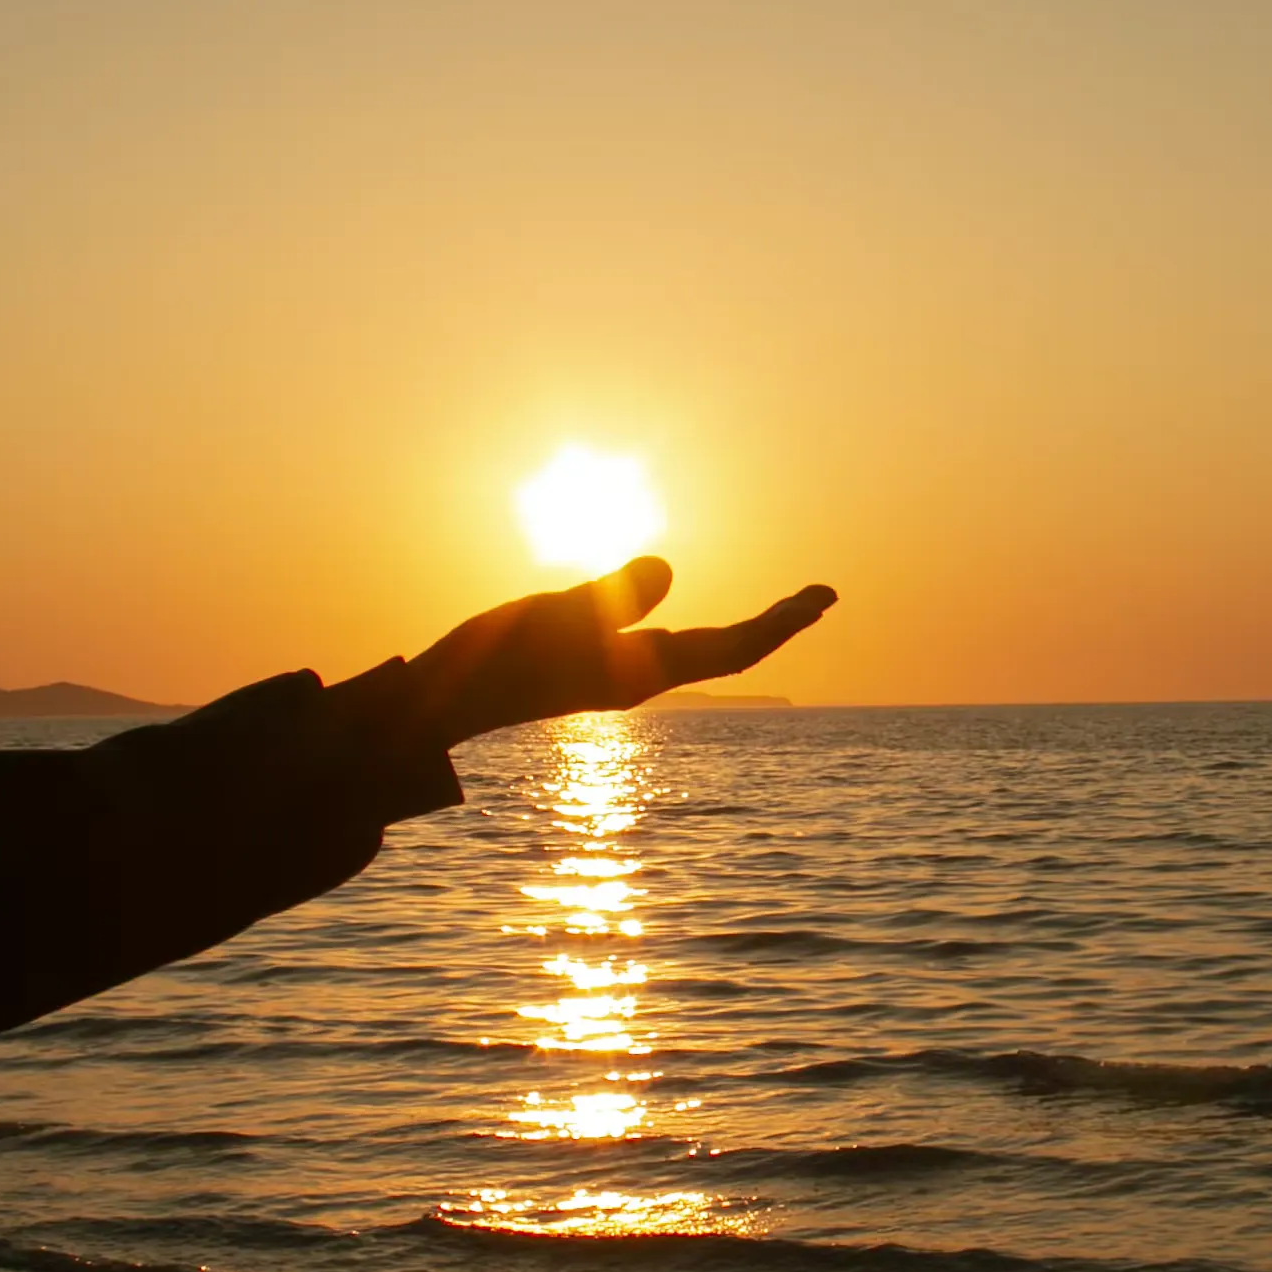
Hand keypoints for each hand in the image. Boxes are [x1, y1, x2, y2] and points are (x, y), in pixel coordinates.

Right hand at [386, 557, 836, 747]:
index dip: (780, 623)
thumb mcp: (554, 612)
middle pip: (730, 652)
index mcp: (640, 670)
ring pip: (703, 655)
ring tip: (787, 608)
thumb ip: (613, 593)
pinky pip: (669, 651)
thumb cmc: (494, 659)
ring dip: (748, 631)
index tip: (823, 599)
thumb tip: (667, 568)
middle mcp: (642, 677)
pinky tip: (694, 626)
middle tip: (825, 596)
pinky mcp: (598, 670)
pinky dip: (703, 634)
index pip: (731, 648)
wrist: (446, 703)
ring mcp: (621, 676)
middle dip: (779, 624)